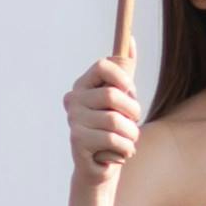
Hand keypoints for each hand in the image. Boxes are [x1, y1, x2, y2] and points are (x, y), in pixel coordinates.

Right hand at [65, 58, 138, 185]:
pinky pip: (113, 140)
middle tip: (133, 122)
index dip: (122, 77)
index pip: (102, 66)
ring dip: (132, 134)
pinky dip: (126, 148)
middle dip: (133, 111)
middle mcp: (73, 100)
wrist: (101, 167)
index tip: (130, 91)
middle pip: (112, 95)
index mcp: (83, 85)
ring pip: (115, 121)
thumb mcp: (122, 97)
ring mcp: (73, 121)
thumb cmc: (113, 129)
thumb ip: (125, 70)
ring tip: (129, 140)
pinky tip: (121, 152)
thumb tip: (130, 39)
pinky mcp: (77, 141)